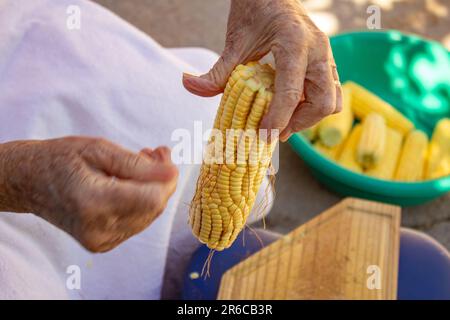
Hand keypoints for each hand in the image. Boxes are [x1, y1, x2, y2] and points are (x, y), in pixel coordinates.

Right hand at [0, 137, 177, 251]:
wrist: (29, 182)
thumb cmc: (60, 159)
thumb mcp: (98, 149)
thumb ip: (137, 164)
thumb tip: (172, 174)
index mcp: (93, 202)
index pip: (151, 198)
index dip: (166, 177)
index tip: (163, 153)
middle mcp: (98, 229)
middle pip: (154, 207)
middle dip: (162, 180)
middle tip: (154, 153)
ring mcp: (100, 240)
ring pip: (149, 215)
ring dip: (153, 189)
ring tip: (141, 163)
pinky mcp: (102, 244)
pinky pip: (137, 222)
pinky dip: (141, 201)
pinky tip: (131, 182)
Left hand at [183, 0, 341, 141]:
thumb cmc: (254, 9)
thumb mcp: (235, 41)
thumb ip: (217, 70)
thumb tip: (189, 85)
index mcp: (295, 43)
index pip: (291, 91)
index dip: (278, 119)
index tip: (264, 136)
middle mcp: (318, 50)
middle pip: (323, 102)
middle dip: (300, 123)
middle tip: (276, 132)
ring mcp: (326, 55)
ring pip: (332, 99)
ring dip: (309, 117)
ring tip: (284, 123)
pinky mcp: (327, 60)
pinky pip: (331, 92)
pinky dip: (313, 106)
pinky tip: (292, 107)